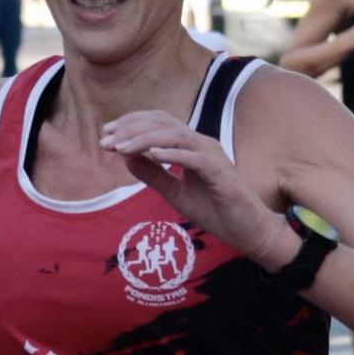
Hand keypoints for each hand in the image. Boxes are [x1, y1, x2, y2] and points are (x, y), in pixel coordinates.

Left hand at [100, 110, 295, 265]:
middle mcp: (202, 144)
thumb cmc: (215, 210)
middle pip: (163, 124)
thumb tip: (126, 157)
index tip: (106, 134)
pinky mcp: (221, 172)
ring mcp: (213, 156)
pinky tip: (151, 156)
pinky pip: (194, 158)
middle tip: (105, 140)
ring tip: (120, 148)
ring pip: (176, 136)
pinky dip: (172, 154)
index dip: (131, 123)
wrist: (248, 231)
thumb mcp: (175, 193)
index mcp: (191, 146)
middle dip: (131, 129)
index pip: (159, 123)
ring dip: (145, 140)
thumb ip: (153, 175)